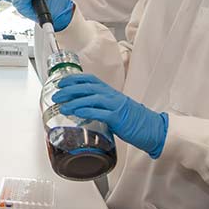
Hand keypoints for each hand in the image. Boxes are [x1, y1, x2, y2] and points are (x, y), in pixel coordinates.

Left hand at [52, 74, 168, 157]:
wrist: (152, 129)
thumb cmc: (133, 121)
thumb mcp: (114, 109)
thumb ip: (100, 107)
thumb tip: (81, 111)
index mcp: (110, 92)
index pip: (90, 80)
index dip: (74, 79)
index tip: (61, 82)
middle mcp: (112, 96)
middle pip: (88, 87)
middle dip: (70, 90)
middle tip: (56, 95)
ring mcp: (116, 106)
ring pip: (92, 99)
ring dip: (75, 102)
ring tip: (62, 107)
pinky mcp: (119, 118)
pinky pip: (101, 112)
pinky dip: (87, 111)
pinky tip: (77, 113)